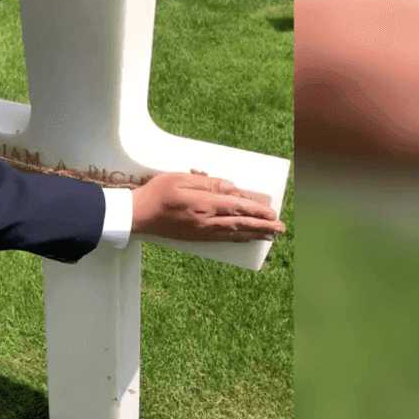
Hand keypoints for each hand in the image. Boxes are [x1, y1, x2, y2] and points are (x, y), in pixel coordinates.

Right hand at [131, 170, 284, 241]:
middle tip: (281, 228)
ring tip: (270, 235)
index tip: (273, 213)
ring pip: (234, 233)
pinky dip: (237, 239)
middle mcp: (206, 221)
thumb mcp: (181, 178)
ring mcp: (201, 232)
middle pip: (241, 223)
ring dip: (254, 234)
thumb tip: (232, 188)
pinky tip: (245, 238)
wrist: (137, 215)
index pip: (239, 207)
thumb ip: (209, 183)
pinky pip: (222, 239)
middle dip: (263, 226)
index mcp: (205, 204)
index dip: (258, 210)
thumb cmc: (157, 192)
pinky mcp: (195, 238)